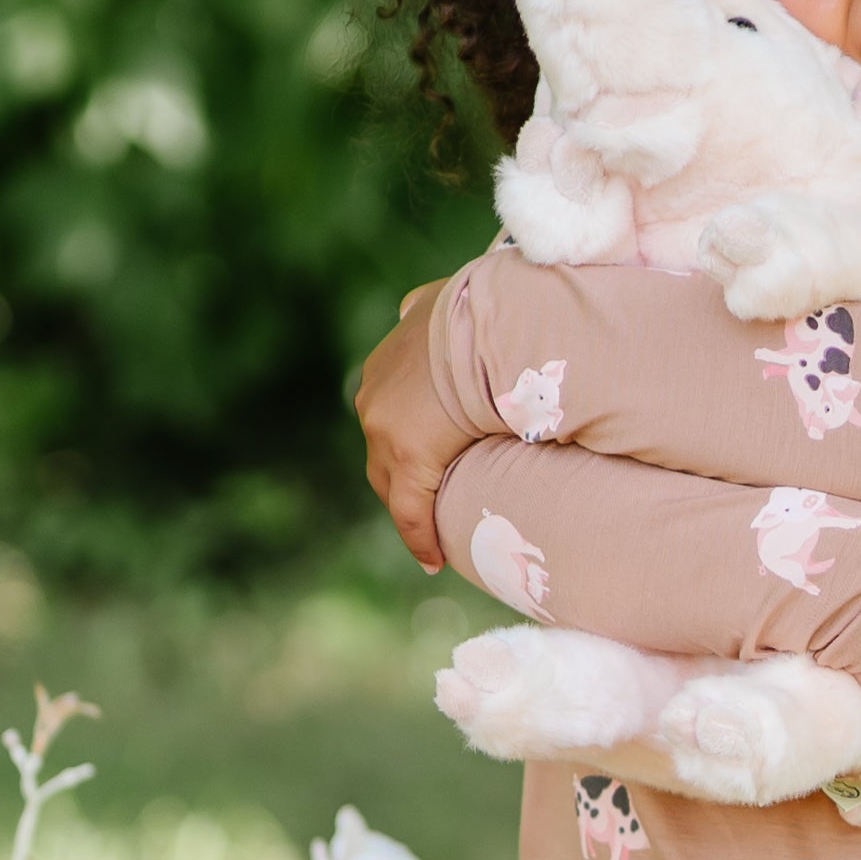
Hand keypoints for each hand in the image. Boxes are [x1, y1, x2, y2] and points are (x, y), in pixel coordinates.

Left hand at [354, 278, 471, 569]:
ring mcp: (385, 430)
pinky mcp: (407, 458)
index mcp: (385, 365)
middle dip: (400, 478)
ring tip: (432, 535)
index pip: (387, 414)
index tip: (419, 457)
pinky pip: (411, 512)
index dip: (403, 439)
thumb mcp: (447, 299)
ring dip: (409, 508)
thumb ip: (432, 306)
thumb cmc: (481, 311)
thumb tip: (436, 302)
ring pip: (391, 485)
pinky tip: (432, 560)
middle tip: (427, 502)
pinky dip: (420, 537)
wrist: (486, 327)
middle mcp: (374, 398)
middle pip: (381, 454)